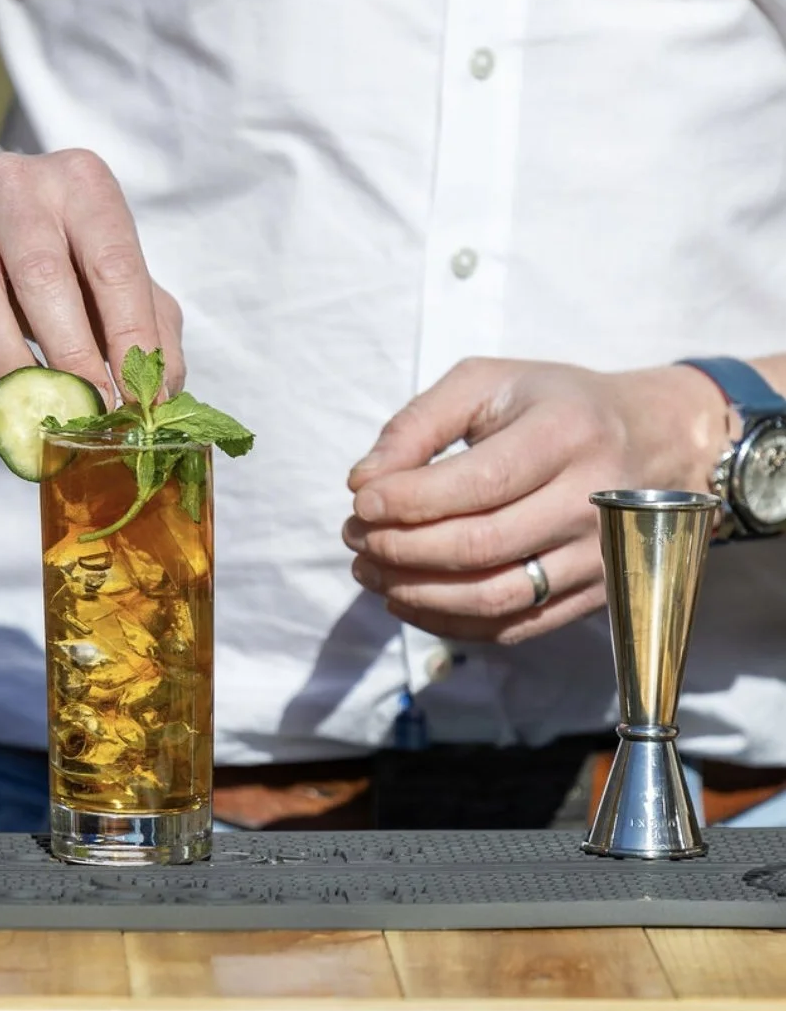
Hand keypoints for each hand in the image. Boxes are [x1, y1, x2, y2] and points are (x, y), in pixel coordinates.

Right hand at [0, 149, 183, 403]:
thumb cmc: (57, 263)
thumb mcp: (111, 281)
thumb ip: (151, 330)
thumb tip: (163, 393)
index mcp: (83, 182)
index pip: (115, 265)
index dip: (130, 340)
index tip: (138, 402)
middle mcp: (17, 181)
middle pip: (45, 283)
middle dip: (72, 362)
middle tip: (88, 415)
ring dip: (14, 372)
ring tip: (37, 404)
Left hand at [342, 358, 726, 643]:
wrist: (656, 440)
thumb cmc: (554, 405)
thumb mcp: (487, 383)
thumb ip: (418, 424)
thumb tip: (364, 480)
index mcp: (567, 434)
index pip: (478, 484)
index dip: (409, 500)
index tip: (359, 501)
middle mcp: (594, 500)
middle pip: (481, 546)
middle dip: (400, 548)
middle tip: (353, 535)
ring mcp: (601, 556)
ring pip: (495, 597)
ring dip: (416, 592)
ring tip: (368, 569)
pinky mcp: (596, 595)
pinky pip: (513, 627)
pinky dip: (448, 622)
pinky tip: (405, 598)